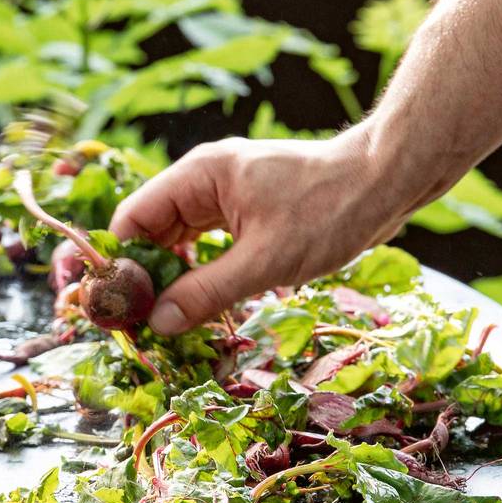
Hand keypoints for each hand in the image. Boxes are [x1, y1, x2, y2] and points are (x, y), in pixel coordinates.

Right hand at [109, 132, 409, 334]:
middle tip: (139, 326)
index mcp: (198, 176)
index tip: (116, 308)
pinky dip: (197, 271)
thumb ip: (206, 293)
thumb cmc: (328, 212)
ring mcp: (222, 193)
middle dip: (143, 277)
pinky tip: (199, 302)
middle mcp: (201, 179)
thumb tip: (158, 323)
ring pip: (176, 240)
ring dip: (170, 277)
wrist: (385, 181)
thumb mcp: (265, 261)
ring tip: (165, 322)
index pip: (133, 218)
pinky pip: (203, 242)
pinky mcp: (242, 209)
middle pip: (150, 231)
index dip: (120, 264)